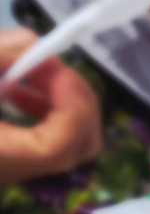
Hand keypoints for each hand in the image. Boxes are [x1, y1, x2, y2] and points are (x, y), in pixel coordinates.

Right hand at [0, 29, 101, 183]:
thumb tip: (32, 40)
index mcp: (1, 160)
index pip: (61, 147)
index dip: (70, 103)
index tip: (49, 64)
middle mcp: (8, 173)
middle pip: (78, 146)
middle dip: (74, 97)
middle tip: (46, 63)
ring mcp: (11, 170)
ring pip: (68, 144)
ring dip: (60, 101)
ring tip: (29, 70)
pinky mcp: (9, 161)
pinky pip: (47, 142)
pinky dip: (43, 112)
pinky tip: (14, 87)